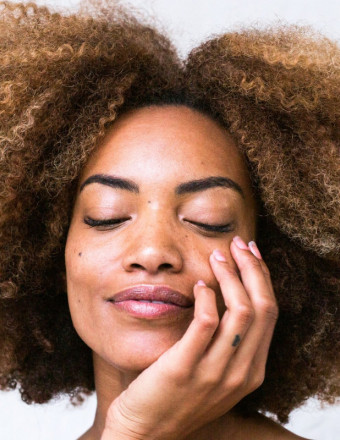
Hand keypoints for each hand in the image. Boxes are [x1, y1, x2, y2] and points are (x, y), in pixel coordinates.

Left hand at [101, 236, 278, 439]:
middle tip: (237, 244)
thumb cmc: (178, 396)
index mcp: (252, 370)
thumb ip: (229, 342)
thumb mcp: (216, 373)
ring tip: (216, 256)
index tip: (250, 253)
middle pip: (261, 307)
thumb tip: (229, 295)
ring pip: (240, 311)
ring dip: (231, 276)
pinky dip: (206, 297)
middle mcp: (240, 372)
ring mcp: (214, 373)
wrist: (145, 433)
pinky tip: (198, 285)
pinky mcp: (184, 369)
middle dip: (252, 268)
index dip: (263, 277)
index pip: (269, 313)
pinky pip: (206, 323)